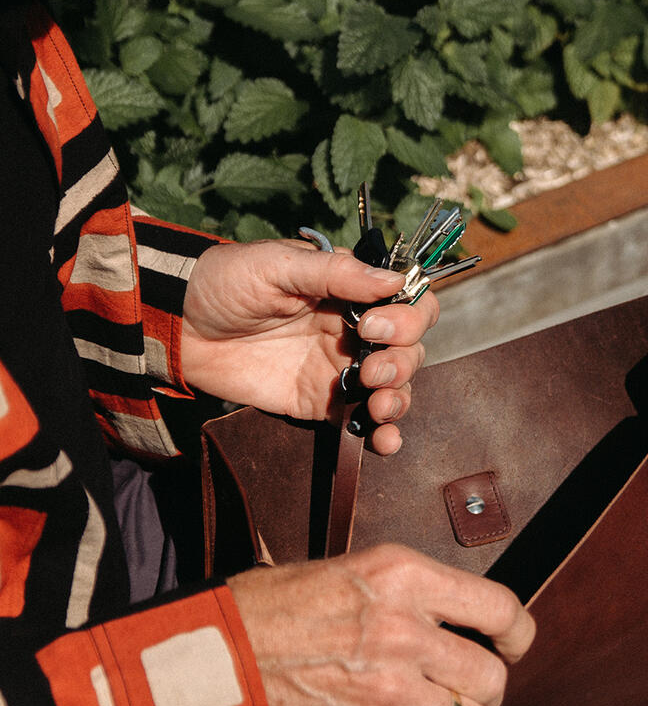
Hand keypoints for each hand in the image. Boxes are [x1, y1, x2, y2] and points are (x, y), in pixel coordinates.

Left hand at [181, 240, 438, 454]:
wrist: (180, 327)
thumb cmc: (227, 282)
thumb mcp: (278, 265)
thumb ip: (336, 273)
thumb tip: (395, 280)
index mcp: (352, 291)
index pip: (408, 302)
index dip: (407, 316)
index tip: (374, 326)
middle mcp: (356, 330)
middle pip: (409, 348)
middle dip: (401, 361)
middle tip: (368, 370)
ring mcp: (340, 369)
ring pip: (395, 386)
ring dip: (399, 396)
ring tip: (377, 403)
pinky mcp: (321, 404)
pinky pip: (363, 421)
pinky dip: (383, 433)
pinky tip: (384, 441)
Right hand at [228, 545, 535, 705]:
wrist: (216, 655)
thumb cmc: (271, 605)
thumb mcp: (347, 568)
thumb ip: (406, 590)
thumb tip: (452, 612)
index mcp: (403, 575)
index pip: (499, 607)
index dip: (517, 631)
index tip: (514, 640)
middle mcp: (407, 630)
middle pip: (492, 675)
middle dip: (486, 684)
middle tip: (467, 683)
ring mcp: (390, 689)